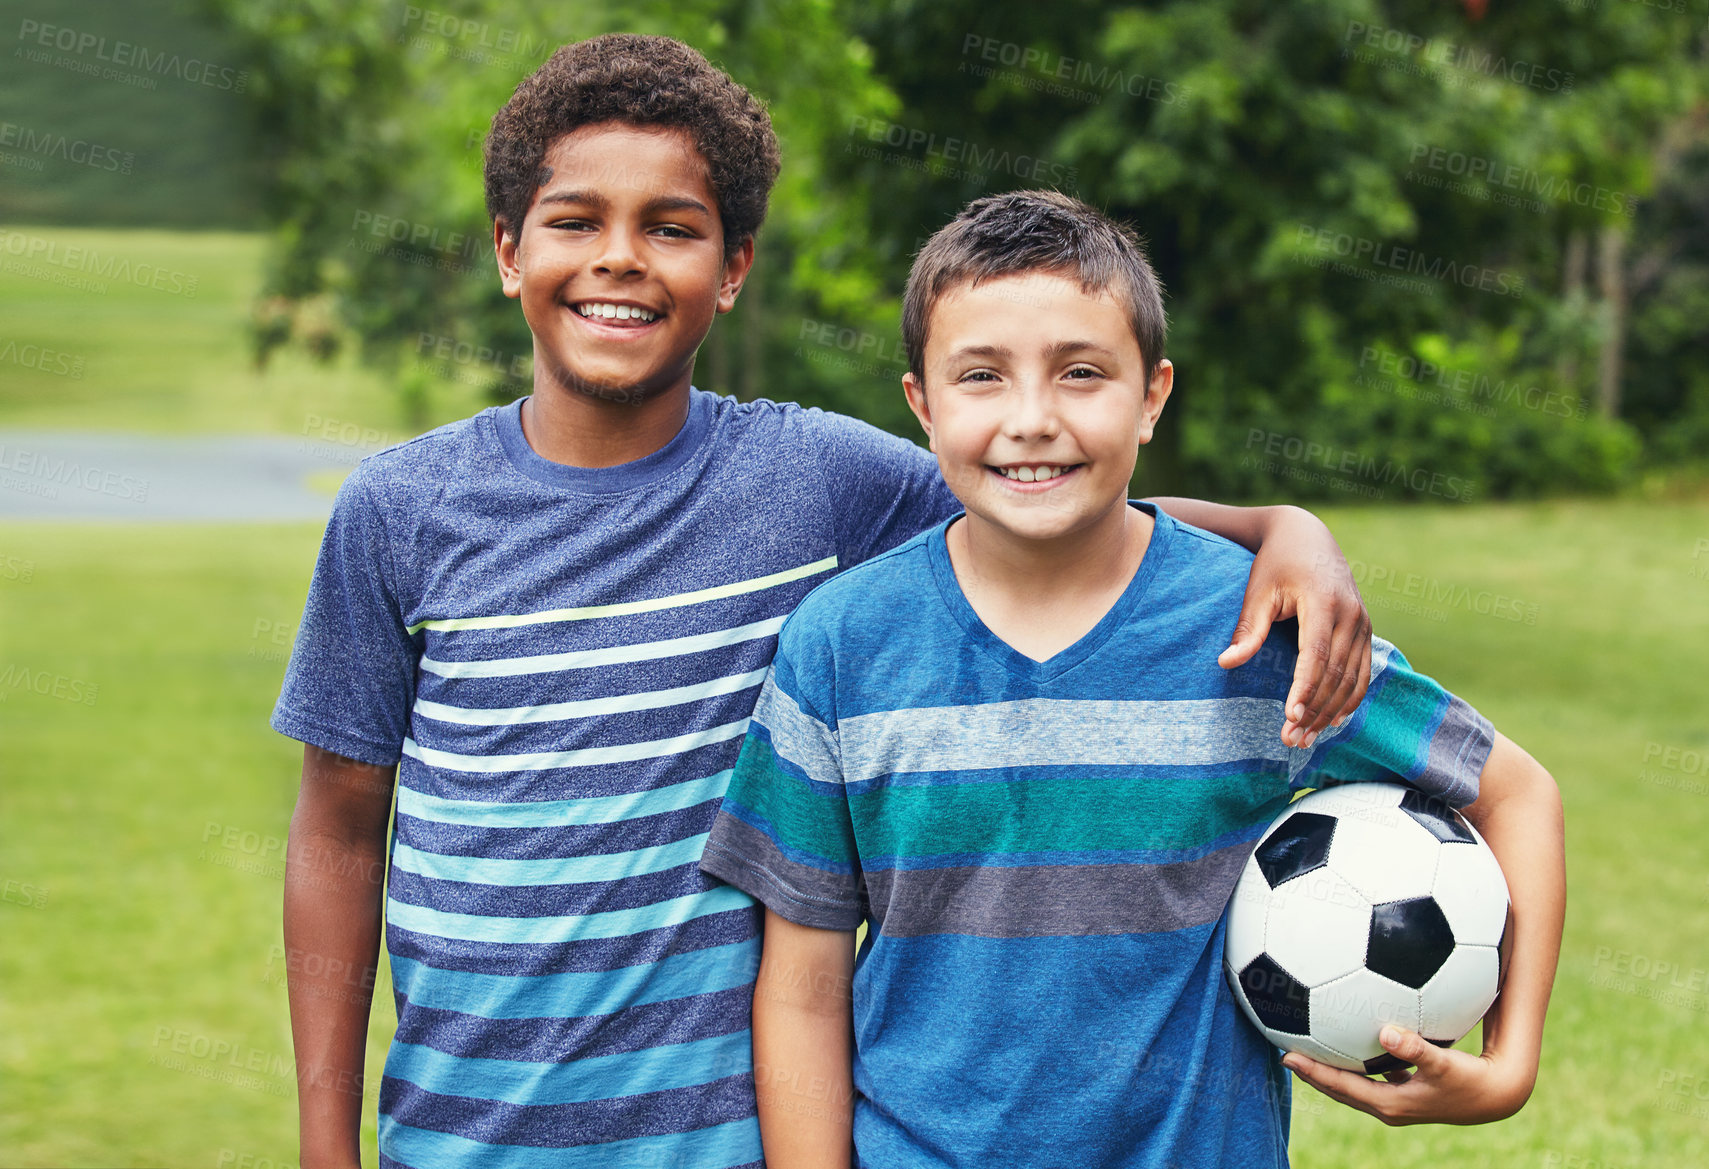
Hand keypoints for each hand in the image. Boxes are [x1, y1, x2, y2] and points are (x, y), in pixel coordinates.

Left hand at [1216, 506, 1371, 746]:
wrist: (1307, 536)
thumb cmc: (1276, 564)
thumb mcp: (1257, 592)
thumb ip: (1247, 629)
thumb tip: (1225, 663)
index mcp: (1324, 603)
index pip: (1316, 655)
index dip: (1304, 689)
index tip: (1289, 716)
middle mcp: (1351, 614)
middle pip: (1336, 673)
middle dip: (1315, 710)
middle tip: (1291, 740)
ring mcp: (1363, 622)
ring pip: (1353, 678)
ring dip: (1331, 712)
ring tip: (1306, 738)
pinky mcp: (1365, 630)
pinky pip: (1363, 672)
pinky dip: (1350, 699)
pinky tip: (1332, 721)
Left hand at [1282, 1025, 1534, 1125]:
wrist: (1496, 1097)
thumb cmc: (1470, 1080)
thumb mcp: (1443, 1064)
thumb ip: (1415, 1049)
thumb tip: (1385, 1033)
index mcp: (1389, 1103)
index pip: (1341, 1087)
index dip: (1313, 1073)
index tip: (1287, 1057)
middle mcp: (1388, 1106)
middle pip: (1340, 1089)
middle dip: (1313, 1073)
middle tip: (1285, 1053)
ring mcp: (1398, 1101)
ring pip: (1354, 1085)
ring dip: (1331, 1070)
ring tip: (1309, 1048)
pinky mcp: (1408, 1092)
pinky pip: (1373, 1076)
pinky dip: (1357, 1063)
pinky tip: (1351, 1042)